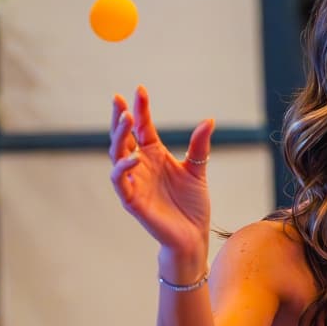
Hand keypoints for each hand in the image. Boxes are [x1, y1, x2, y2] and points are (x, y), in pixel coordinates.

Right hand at [109, 85, 215, 271]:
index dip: (141, 109)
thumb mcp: (198, 170)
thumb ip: (199, 146)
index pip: (143, 127)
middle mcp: (140, 165)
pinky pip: (120, 180)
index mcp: (154, 155)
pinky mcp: (131, 199)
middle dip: (120, 118)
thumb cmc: (192, 205)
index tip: (140, 90)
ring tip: (125, 118)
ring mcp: (133, 181)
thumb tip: (209, 120)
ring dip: (119, 136)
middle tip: (120, 100)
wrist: (193, 235)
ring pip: (117, 154)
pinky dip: (123, 167)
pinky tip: (133, 155)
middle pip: (124, 137)